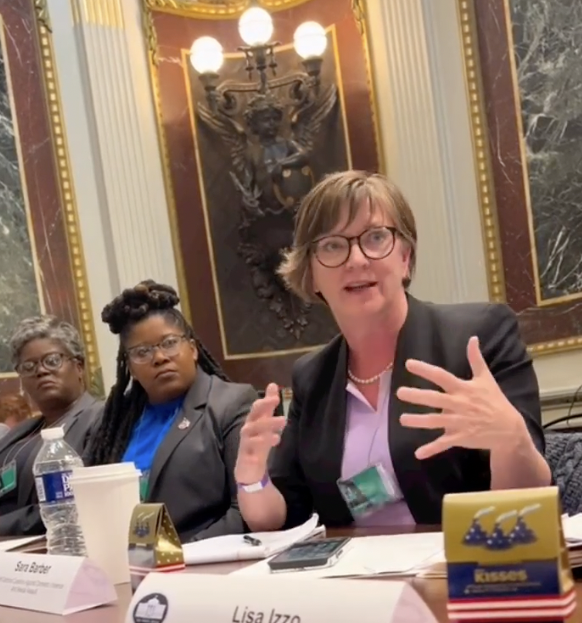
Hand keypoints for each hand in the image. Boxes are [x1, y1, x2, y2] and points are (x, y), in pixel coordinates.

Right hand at [235, 383, 285, 483]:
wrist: (248, 467)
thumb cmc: (257, 441)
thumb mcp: (265, 422)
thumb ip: (269, 405)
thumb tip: (273, 384)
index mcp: (253, 421)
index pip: (257, 408)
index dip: (265, 401)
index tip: (276, 397)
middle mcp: (248, 429)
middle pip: (253, 418)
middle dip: (265, 413)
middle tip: (281, 412)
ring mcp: (246, 443)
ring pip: (252, 433)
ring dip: (265, 430)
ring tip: (279, 431)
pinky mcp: (245, 457)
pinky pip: (249, 452)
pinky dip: (256, 450)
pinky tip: (268, 446)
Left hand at [397, 336, 525, 459]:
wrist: (508, 428)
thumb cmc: (494, 401)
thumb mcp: (486, 378)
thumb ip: (476, 359)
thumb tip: (473, 338)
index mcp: (463, 389)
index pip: (441, 376)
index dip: (425, 370)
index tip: (409, 364)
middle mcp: (459, 404)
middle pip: (435, 399)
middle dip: (417, 396)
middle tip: (399, 392)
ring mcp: (459, 422)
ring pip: (435, 422)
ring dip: (418, 421)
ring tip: (402, 420)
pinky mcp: (460, 438)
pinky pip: (443, 444)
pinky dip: (431, 449)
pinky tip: (417, 453)